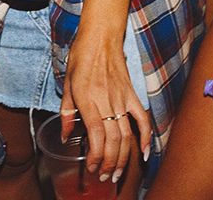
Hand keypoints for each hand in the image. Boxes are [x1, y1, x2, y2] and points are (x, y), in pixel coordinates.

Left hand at [63, 22, 151, 183]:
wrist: (101, 36)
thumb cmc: (80, 57)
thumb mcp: (66, 84)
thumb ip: (66, 113)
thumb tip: (65, 136)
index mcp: (88, 99)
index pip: (97, 135)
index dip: (97, 156)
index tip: (92, 168)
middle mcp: (107, 101)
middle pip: (114, 140)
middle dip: (111, 163)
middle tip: (106, 177)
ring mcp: (122, 99)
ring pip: (127, 135)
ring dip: (125, 158)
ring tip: (119, 173)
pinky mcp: (132, 95)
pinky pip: (143, 119)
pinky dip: (147, 137)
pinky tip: (145, 153)